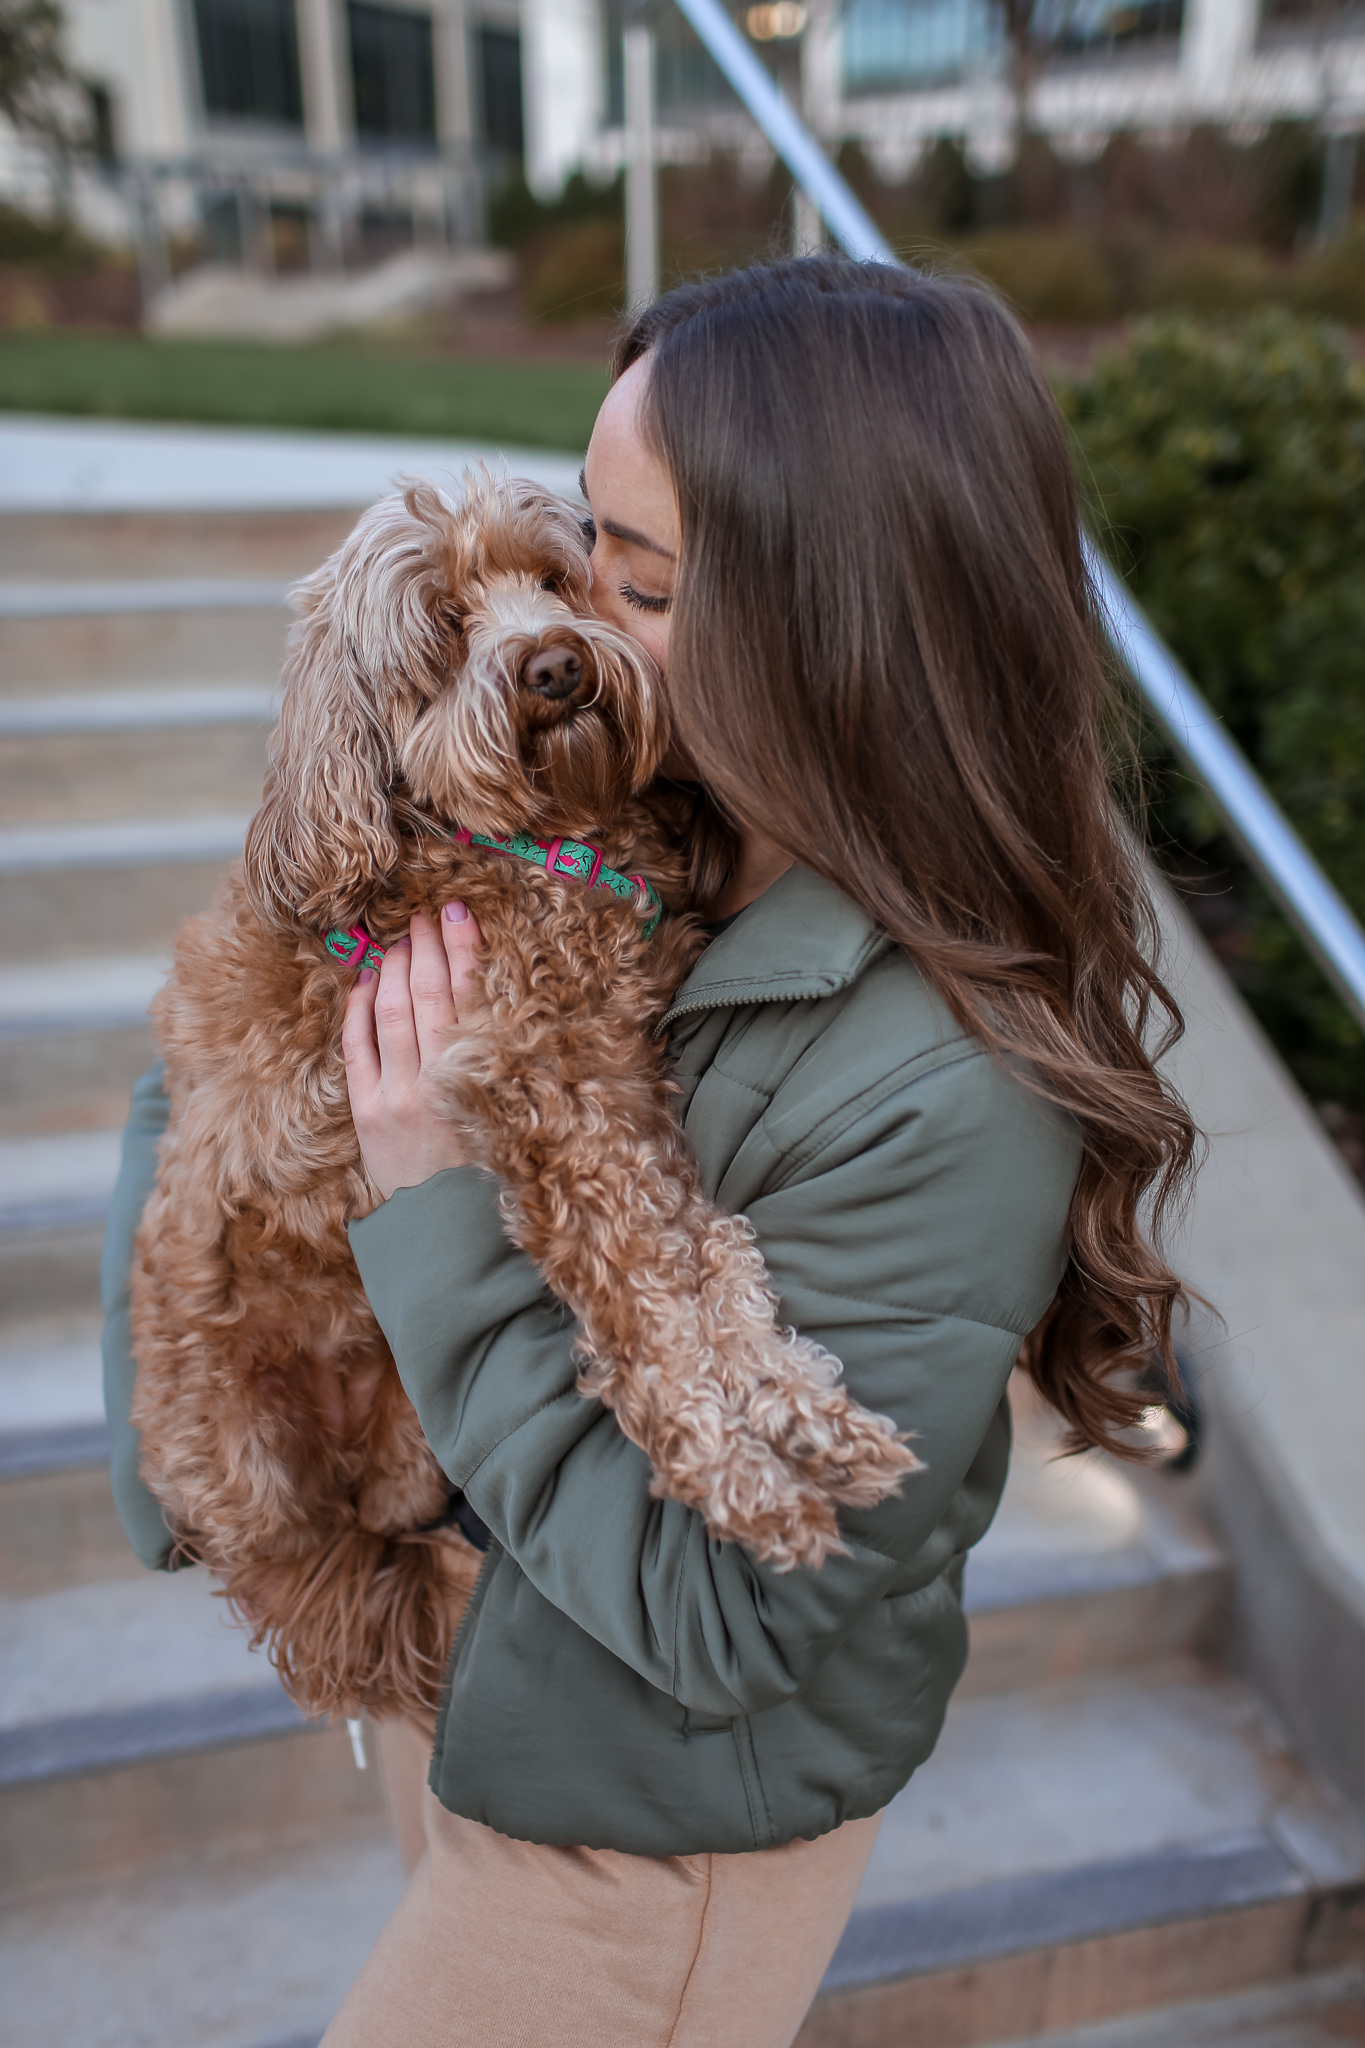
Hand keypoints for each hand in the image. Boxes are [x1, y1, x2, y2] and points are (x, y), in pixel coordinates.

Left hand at [342, 903, 483, 1201]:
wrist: (448, 1238)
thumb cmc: (493, 1177)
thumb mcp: (512, 1118)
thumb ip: (503, 1066)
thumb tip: (498, 1005)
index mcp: (480, 1079)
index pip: (468, 995)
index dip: (462, 949)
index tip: (459, 913)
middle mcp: (435, 1081)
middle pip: (426, 993)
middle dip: (426, 946)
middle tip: (427, 913)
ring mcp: (394, 1095)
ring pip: (389, 1011)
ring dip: (392, 967)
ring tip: (399, 938)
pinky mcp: (366, 1112)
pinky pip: (356, 1047)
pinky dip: (357, 1008)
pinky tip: (363, 980)